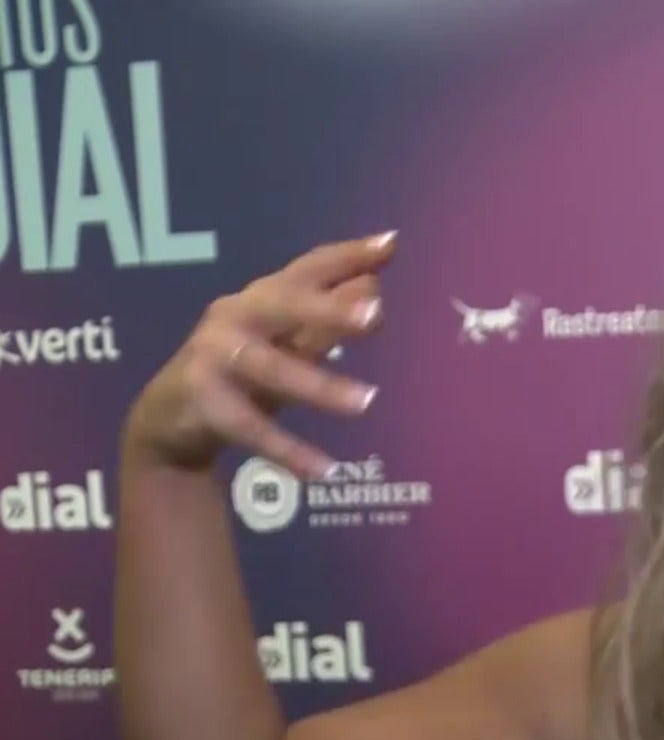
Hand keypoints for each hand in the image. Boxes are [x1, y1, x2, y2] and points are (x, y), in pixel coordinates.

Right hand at [122, 232, 395, 480]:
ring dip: (319, 385)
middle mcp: (233, 316)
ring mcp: (212, 357)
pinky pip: (252, 428)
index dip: (346, 256)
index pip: (306, 269)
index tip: (391, 245)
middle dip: (328, 308)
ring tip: (368, 401)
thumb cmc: (242, 373)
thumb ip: (326, 318)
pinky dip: (289, 449)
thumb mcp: (287, 344)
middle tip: (377, 313)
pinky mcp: (202, 402)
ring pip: (269, 368)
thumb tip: (374, 285)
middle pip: (281, 304)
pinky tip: (326, 468)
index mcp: (259, 297)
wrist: (169, 421)